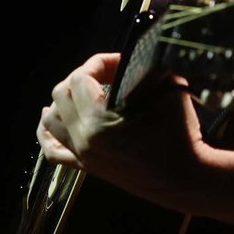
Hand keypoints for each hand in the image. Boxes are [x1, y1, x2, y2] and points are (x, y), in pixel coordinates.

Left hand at [36, 52, 211, 207]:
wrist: (186, 178)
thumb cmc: (181, 136)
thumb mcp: (168, 91)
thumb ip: (147, 69)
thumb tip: (137, 56)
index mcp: (99, 122)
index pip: (81, 77)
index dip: (99, 62)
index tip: (119, 61)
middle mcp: (84, 139)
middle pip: (61, 94)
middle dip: (82, 76)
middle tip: (107, 74)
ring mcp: (83, 155)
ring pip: (51, 119)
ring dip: (62, 100)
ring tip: (82, 90)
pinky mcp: (87, 167)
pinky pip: (53, 150)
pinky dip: (47, 132)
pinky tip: (50, 117)